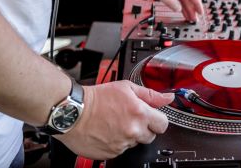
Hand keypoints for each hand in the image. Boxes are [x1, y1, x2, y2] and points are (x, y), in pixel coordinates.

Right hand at [57, 81, 171, 158]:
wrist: (73, 112)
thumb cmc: (96, 98)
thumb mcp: (126, 88)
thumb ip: (150, 94)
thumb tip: (168, 97)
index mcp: (140, 114)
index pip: (163, 124)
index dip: (158, 119)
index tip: (152, 117)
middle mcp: (132, 131)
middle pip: (150, 136)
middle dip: (144, 128)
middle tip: (130, 118)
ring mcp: (121, 144)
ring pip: (134, 143)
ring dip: (129, 135)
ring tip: (115, 123)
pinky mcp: (110, 154)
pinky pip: (120, 150)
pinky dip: (116, 143)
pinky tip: (107, 131)